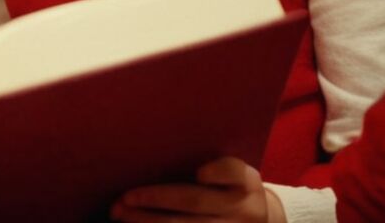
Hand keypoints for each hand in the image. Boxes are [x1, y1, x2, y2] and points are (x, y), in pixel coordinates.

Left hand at [110, 157, 285, 221]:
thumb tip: (187, 167)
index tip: (200, 173)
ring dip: (150, 222)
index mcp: (246, 183)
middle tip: (124, 199)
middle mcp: (242, 209)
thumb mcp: (236, 173)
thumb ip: (217, 165)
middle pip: (195, 202)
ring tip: (122, 216)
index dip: (217, 172)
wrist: (262, 221)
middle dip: (156, 199)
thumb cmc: (234, 188)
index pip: (232, 171)